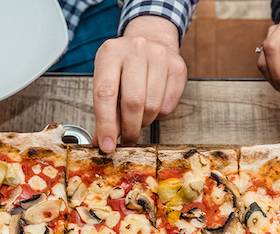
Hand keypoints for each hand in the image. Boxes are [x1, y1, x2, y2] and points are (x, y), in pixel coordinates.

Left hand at [92, 16, 187, 151]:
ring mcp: (159, 56)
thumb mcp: (108, 81)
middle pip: (132, 102)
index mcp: (110, 52)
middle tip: (127, 140)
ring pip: (152, 107)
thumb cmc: (126, 67)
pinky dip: (159, 114)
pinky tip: (153, 104)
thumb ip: (105, 111)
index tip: (107, 146)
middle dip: (129, 129)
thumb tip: (102, 141)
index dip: (106, 125)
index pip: (105, 94)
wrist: (152, 41)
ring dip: (144, 121)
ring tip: (139, 116)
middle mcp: (135, 49)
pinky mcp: (177, 67)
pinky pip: (168, 106)